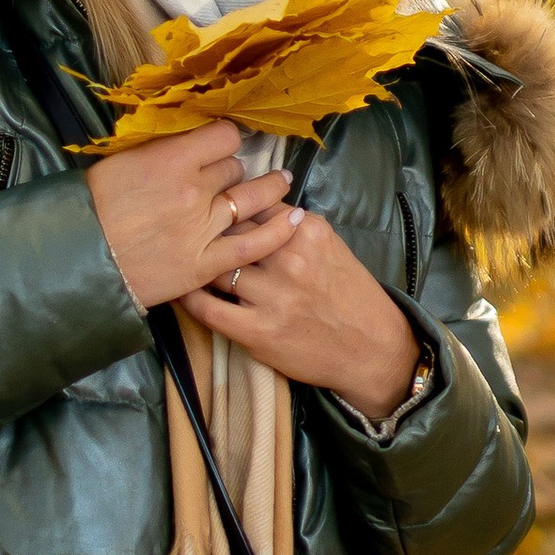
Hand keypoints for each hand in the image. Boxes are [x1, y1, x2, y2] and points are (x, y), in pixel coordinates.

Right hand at [85, 118, 298, 313]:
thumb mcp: (122, 162)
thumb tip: (187, 139)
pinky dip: (278, 229)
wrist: (81, 261)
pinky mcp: (207, 263)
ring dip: (268, 188)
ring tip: (281, 182)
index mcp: (172, 158)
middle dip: (230, 170)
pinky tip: (296, 218)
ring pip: (249, 198)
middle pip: (233, 167)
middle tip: (225, 177)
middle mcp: (195, 189)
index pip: (223, 136)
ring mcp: (204, 228)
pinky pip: (253, 243)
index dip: (223, 139)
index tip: (219, 145)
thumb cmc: (92, 207)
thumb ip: (160, 150)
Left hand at [186, 204, 423, 419]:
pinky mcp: (259, 331)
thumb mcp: (329, 246)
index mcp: (307, 231)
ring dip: (198, 265)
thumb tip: (248, 207)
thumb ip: (291, 227)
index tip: (215, 211)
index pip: (254, 205)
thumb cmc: (349, 296)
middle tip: (188, 234)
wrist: (373, 349)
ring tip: (181, 260)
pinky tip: (181, 291)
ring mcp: (273, 296)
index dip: (231, 208)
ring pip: (216, 268)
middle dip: (209, 233)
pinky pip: (208, 309)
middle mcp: (289, 259)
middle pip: (230, 233)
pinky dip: (190, 298)